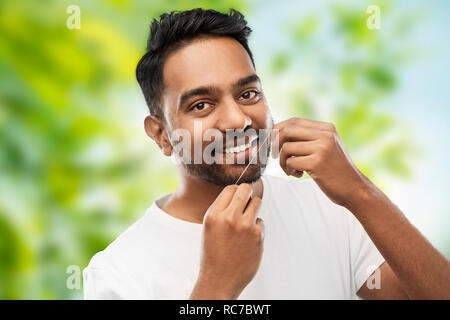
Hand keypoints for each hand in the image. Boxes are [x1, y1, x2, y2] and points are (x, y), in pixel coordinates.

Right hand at [190, 184, 264, 299]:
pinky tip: (247, 240)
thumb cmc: (213, 253)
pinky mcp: (258, 235)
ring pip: (257, 202)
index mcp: (213, 215)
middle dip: (248, 194)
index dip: (236, 191)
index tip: (238, 197)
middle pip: (246, 189)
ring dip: (254, 209)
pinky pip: (261, 222)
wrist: (219, 280)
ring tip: (246, 222)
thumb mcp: (210, 228)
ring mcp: (245, 226)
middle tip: (247, 201)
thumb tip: (237, 193)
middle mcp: (229, 217)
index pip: (230, 188)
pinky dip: (256, 228)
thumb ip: (221, 210)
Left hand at [273, 117, 369, 208]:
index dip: (277, 130)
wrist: (354, 189)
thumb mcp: (325, 147)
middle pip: (286, 130)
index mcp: (327, 128)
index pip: (293, 121)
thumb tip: (276, 131)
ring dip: (282, 161)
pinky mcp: (317, 163)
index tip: (271, 142)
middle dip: (275, 143)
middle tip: (275, 155)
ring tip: (291, 169)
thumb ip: (307, 138)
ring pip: (286, 148)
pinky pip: (290, 162)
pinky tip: (299, 174)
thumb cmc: (335, 170)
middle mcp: (325, 134)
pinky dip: (289, 169)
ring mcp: (322, 148)